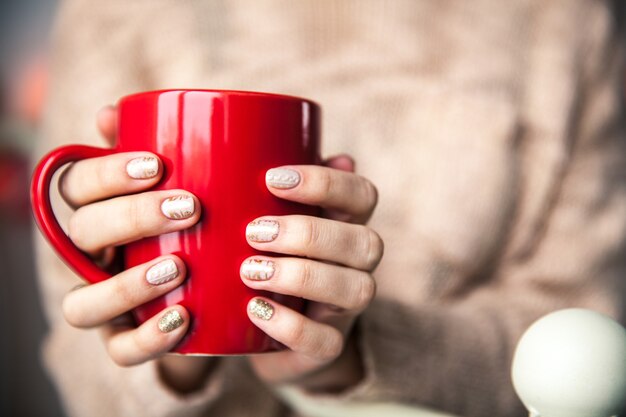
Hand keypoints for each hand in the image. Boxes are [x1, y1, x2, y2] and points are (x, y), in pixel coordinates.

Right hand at [59, 106, 212, 391]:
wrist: (217, 289)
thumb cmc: (199, 223)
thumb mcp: (190, 181)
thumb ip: (161, 145)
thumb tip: (113, 111)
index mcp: (101, 211)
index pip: (77, 185)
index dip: (107, 172)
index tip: (159, 164)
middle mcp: (93, 256)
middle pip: (83, 233)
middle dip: (131, 217)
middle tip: (189, 206)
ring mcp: (105, 301)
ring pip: (82, 302)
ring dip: (125, 285)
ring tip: (179, 267)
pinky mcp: (126, 339)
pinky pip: (119, 350)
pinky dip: (147, 338)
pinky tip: (183, 318)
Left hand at [242, 157, 382, 391]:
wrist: (256, 327)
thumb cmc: (263, 255)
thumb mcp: (266, 216)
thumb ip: (277, 186)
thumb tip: (311, 148)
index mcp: (346, 224)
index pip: (362, 195)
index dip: (326, 184)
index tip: (271, 179)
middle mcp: (357, 264)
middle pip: (365, 242)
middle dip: (309, 234)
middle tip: (254, 231)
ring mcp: (346, 308)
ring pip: (356, 290)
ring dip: (303, 276)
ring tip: (249, 270)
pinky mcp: (327, 345)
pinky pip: (327, 342)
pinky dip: (291, 326)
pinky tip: (254, 308)